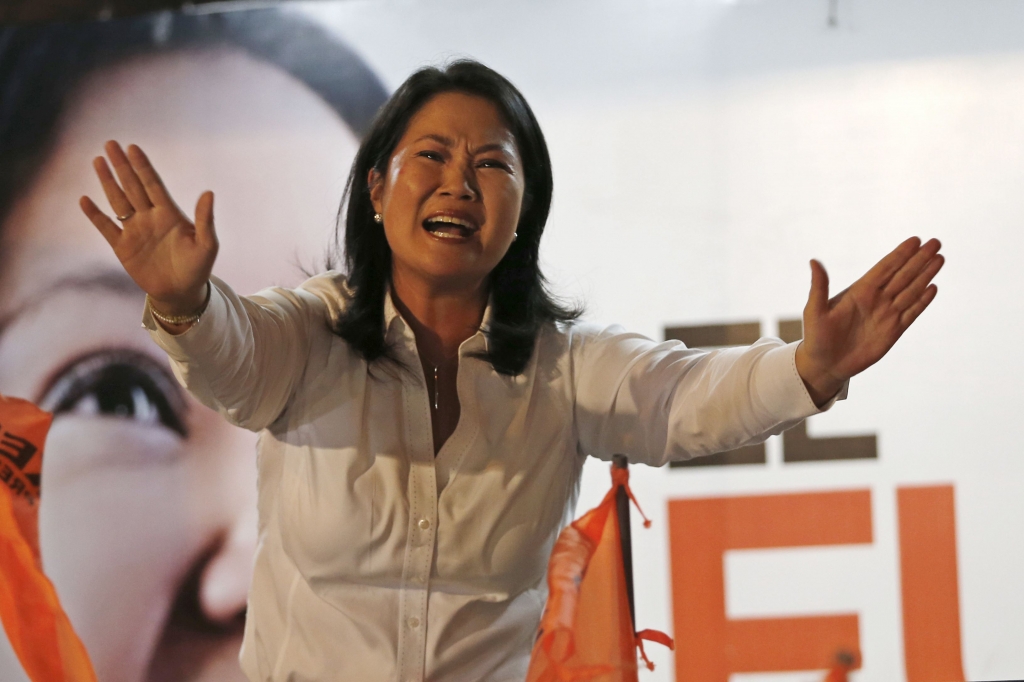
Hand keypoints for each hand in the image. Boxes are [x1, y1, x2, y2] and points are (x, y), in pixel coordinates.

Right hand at [79, 141, 217, 314]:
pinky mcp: (123, 247)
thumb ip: (205, 220)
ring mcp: (135, 230)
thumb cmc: (198, 268)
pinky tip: (85, 200)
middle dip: (122, 166)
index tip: (133, 147)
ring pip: (118, 201)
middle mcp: (150, 217)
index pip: (153, 184)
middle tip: (110, 143)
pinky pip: (106, 227)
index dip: (143, 167)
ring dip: (108, 182)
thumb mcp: (207, 245)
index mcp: (169, 214)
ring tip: (98, 161)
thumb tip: (209, 192)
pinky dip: (95, 215)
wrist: (181, 293)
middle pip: (133, 186)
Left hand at [795, 237, 943, 405]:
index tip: (915, 240)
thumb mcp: (815, 311)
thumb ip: (819, 286)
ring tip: (939, 259)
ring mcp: (886, 315)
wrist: (826, 365)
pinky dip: (922, 301)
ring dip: (925, 275)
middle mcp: (875, 300)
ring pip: (911, 290)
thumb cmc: (815, 337)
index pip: (884, 268)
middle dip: (919, 259)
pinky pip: (911, 313)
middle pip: (902, 275)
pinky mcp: (893, 331)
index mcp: (859, 292)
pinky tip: (933, 287)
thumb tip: (814, 261)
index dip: (900, 254)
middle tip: (935, 242)